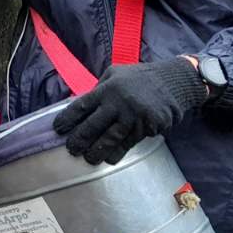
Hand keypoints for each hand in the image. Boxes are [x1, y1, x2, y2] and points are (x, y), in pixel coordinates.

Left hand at [51, 57, 207, 164]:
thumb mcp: (116, 73)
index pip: (81, 106)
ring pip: (110, 137)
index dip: (68, 119)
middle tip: (71, 149)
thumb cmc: (140, 78)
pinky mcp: (147, 126)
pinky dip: (118, 152)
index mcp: (106, 89)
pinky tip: (109, 159)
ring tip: (88, 159)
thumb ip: (99, 87)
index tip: (58, 129)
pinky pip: (129, 142)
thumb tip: (83, 105)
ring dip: (97, 150)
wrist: (174, 82)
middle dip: (79, 139)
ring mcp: (132, 116)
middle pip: (93, 125)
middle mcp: (117, 103)